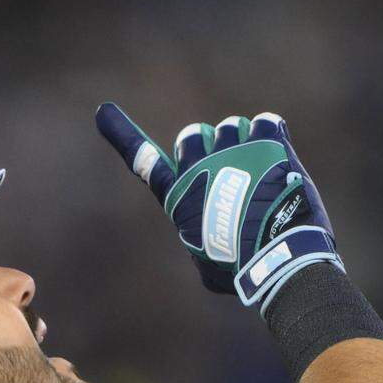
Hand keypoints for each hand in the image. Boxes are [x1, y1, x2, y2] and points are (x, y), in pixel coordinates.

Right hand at [95, 105, 343, 312]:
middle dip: (209, 147)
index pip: (146, 165)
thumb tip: (214, 231)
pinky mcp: (266, 143)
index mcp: (180, 198)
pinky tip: (278, 159)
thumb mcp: (208, 263)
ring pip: (232, 126)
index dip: (124, 137)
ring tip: (260, 176)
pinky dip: (272, 135)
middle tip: (231, 171)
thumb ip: (204, 234)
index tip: (104, 113)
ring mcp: (233, 151)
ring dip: (244, 144)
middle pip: (193, 134)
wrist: (276, 258)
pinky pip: (266, 121)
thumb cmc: (239, 269)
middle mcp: (200, 167)